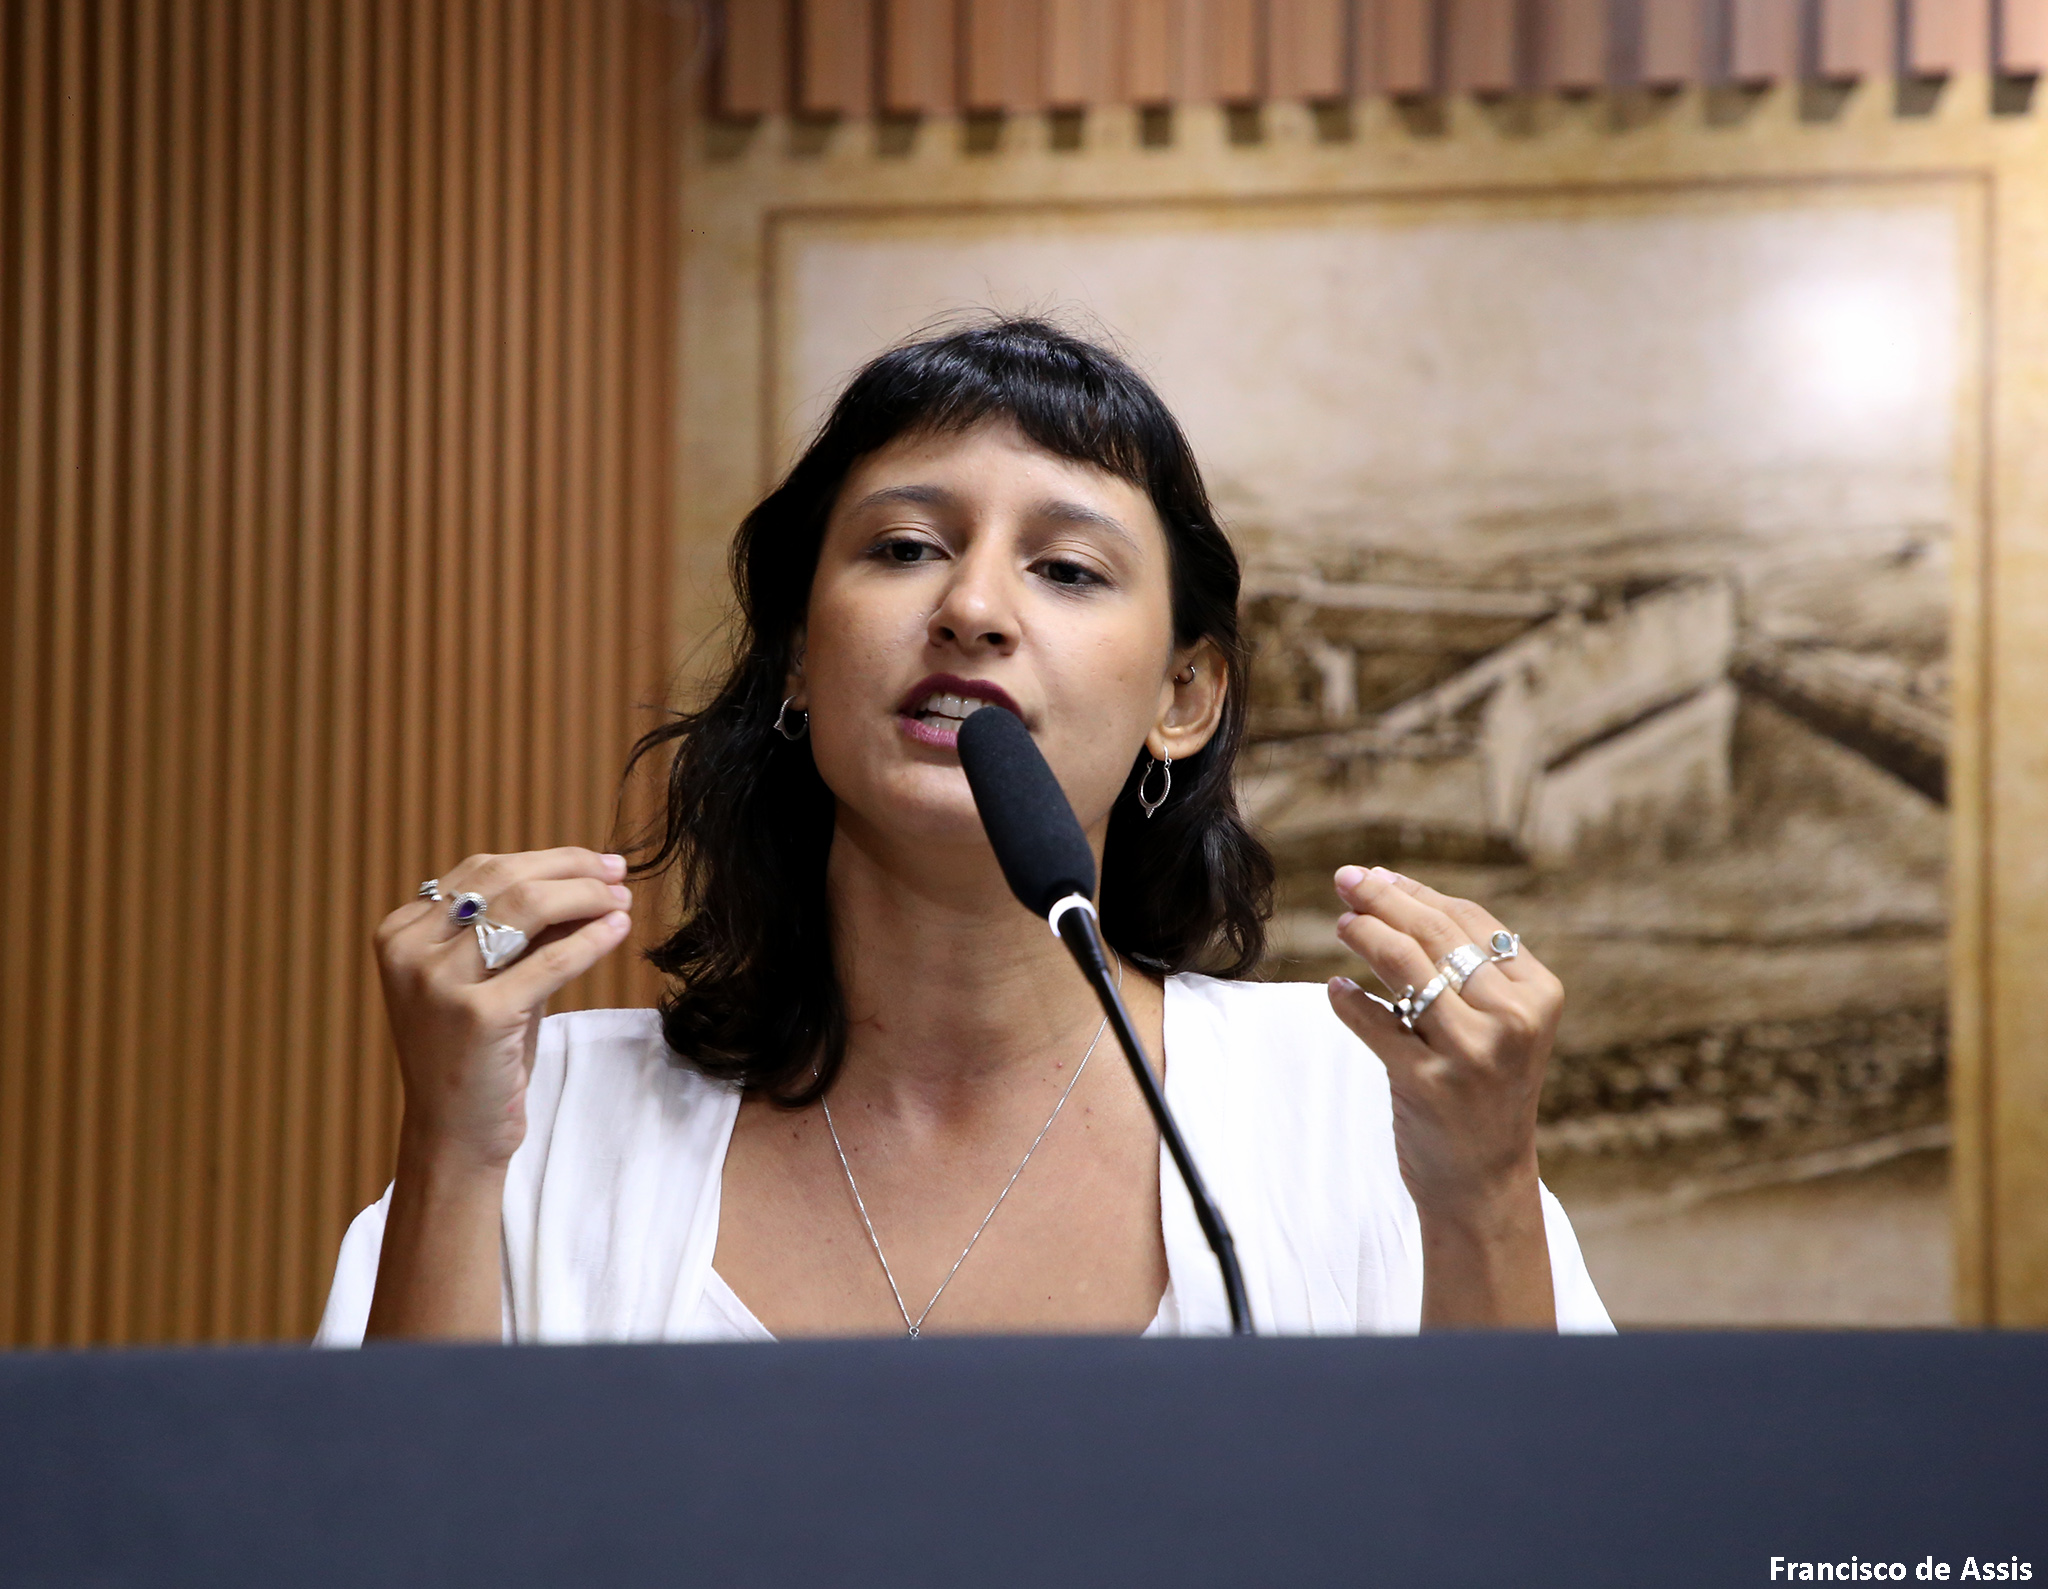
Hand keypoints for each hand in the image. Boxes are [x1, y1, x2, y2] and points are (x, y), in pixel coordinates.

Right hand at [374, 847, 633, 1171]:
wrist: (454, 1133)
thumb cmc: (476, 1053)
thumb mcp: (489, 977)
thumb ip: (522, 930)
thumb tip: (586, 879)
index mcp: (401, 933)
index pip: (483, 868)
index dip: (548, 859)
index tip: (594, 863)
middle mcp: (410, 952)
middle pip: (506, 878)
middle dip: (571, 868)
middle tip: (617, 872)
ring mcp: (439, 983)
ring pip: (528, 907)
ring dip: (586, 896)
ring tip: (621, 900)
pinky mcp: (479, 1015)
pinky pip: (551, 960)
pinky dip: (591, 939)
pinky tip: (619, 931)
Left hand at [1325, 864, 1561, 1326]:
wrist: (1484, 1180)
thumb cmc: (1483, 1089)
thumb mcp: (1498, 1023)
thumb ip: (1465, 964)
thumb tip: (1390, 890)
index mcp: (1537, 993)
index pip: (1468, 919)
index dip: (1416, 892)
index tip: (1375, 875)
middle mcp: (1511, 1019)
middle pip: (1434, 933)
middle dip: (1382, 898)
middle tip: (1345, 880)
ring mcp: (1471, 1052)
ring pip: (1404, 966)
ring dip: (1364, 934)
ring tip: (1341, 923)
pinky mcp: (1428, 1082)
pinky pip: (1376, 1022)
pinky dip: (1349, 1000)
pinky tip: (1336, 988)